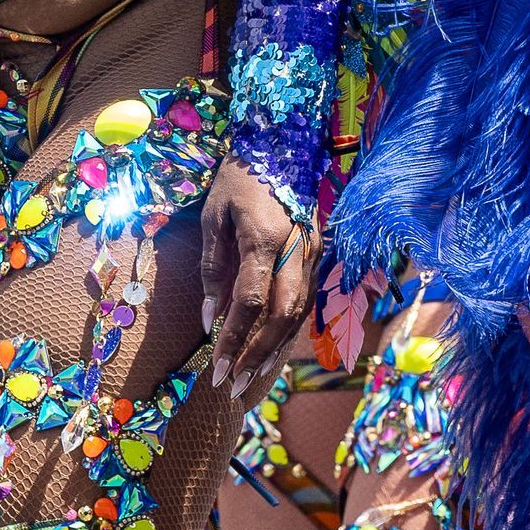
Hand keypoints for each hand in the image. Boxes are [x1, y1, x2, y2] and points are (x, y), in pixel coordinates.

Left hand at [200, 156, 319, 400]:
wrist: (278, 144)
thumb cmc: (237, 179)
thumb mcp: (213, 216)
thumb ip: (213, 268)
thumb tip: (211, 318)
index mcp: (266, 238)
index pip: (250, 302)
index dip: (233, 338)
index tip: (215, 366)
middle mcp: (297, 251)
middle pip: (282, 317)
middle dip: (257, 356)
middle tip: (233, 385)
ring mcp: (313, 254)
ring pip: (299, 315)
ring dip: (275, 350)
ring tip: (251, 378)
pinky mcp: (318, 255)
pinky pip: (304, 302)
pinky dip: (287, 330)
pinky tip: (270, 349)